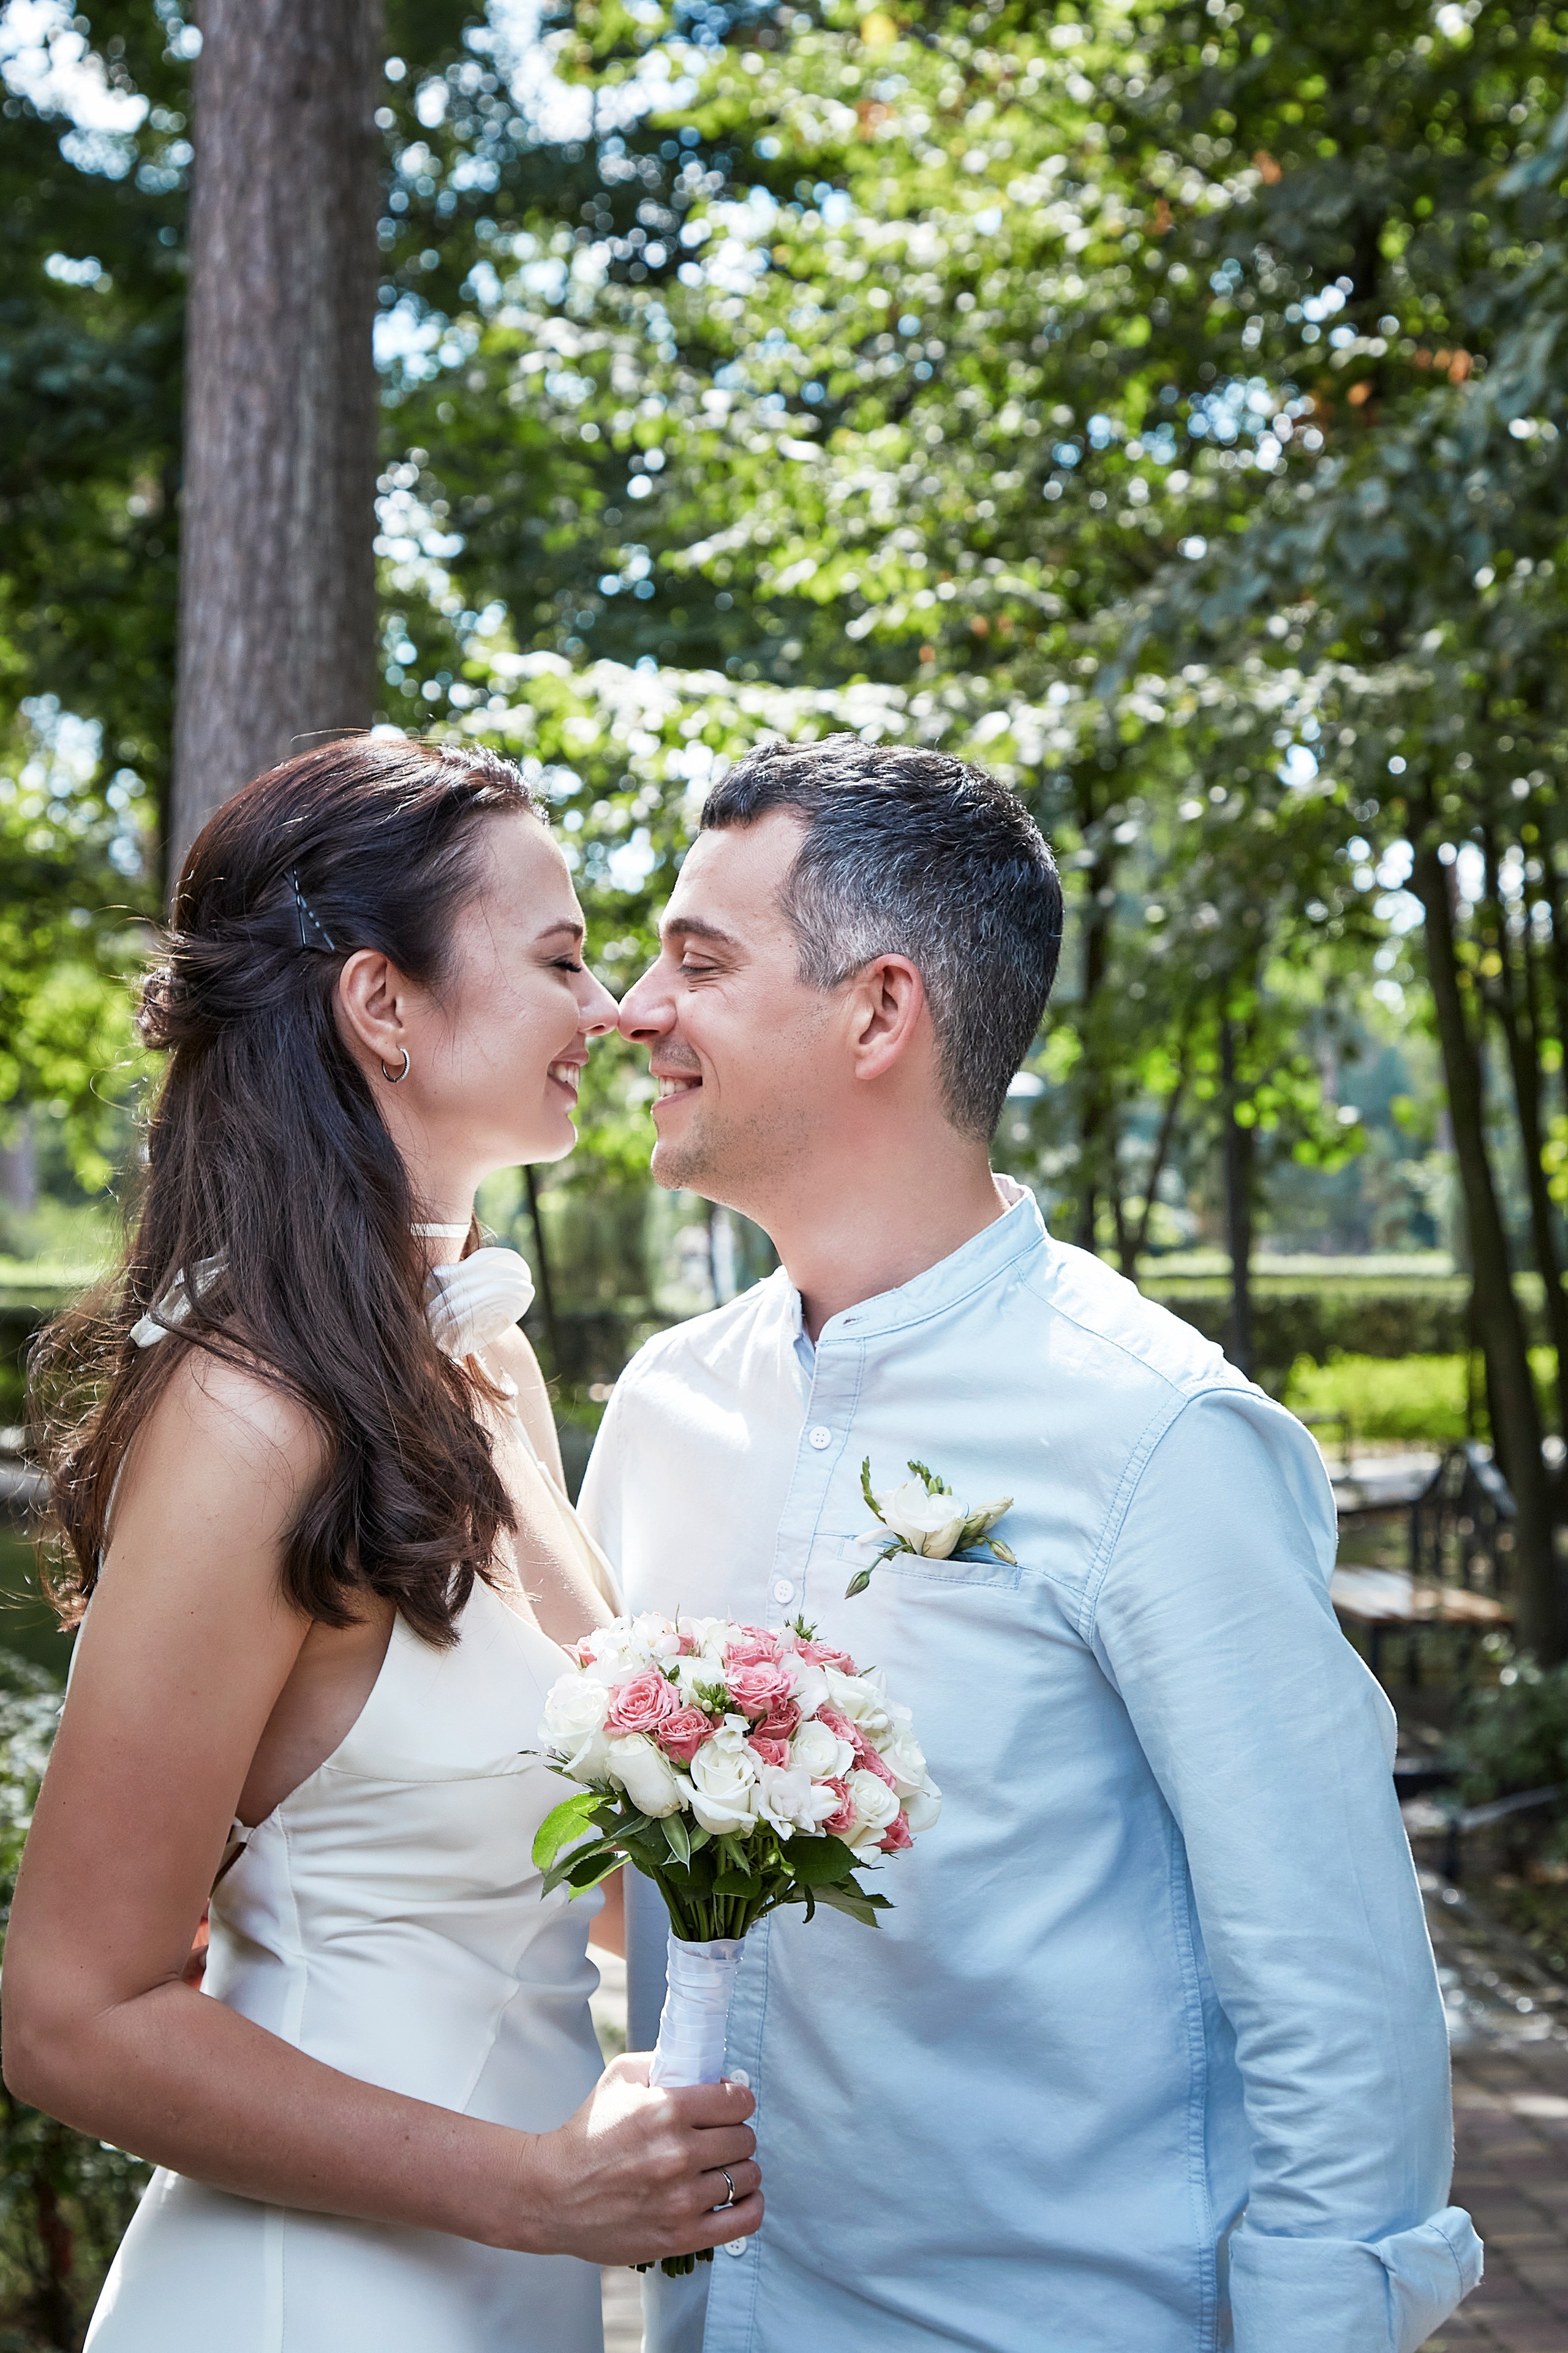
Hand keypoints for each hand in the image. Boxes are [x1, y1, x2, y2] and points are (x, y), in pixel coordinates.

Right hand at [510, 2053, 761, 2263]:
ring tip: (722, 2168)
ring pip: (748, 2176)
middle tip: (719, 2138)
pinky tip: (737, 2197)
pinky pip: (745, 2219)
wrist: (551, 2194)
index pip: (739, 2100)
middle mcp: (679, 2153)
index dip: (737, 2100)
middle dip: (736, 2134)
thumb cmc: (587, 2134)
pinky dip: (750, 2205)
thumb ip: (664, 2062)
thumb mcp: (619, 2077)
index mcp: (667, 2109)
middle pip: (746, 2138)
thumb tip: (710, 2071)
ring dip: (740, 2169)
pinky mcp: (682, 2236)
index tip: (729, 2107)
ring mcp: (682, 2198)